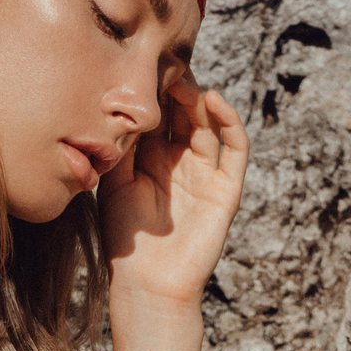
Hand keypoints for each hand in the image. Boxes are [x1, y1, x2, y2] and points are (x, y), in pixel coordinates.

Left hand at [97, 70, 249, 308]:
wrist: (148, 284)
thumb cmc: (126, 240)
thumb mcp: (115, 184)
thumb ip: (122, 146)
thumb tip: (122, 103)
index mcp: (152, 161)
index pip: (158, 117)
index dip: (153, 94)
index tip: (139, 68)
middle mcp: (181, 163)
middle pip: (184, 114)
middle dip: (175, 90)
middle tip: (162, 66)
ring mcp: (207, 174)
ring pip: (209, 124)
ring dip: (198, 100)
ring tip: (182, 82)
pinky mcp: (227, 188)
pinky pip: (235, 148)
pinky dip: (229, 121)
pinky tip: (212, 100)